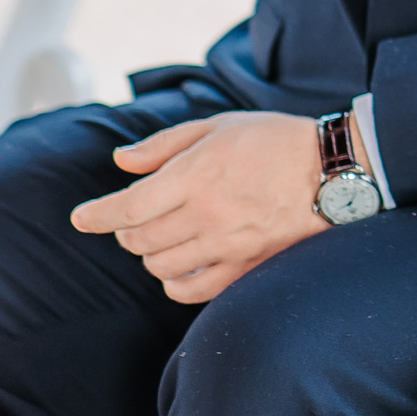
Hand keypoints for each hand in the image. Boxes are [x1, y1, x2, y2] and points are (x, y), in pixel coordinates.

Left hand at [69, 111, 327, 301]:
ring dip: (150, 253)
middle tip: (134, 218)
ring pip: (161, 266)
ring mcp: (227, 244)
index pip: (127, 206)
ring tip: (161, 238)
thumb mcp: (220, 125)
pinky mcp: (246, 266)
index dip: (96, 216)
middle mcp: (206, 213)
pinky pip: (192, 290)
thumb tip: (121, 162)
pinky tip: (180, 268)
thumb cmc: (276, 140)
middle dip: (125, 230)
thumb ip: (165, 144)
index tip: (81, 218)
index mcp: (196, 174)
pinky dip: (175, 283)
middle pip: (139, 239)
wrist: (335, 170)